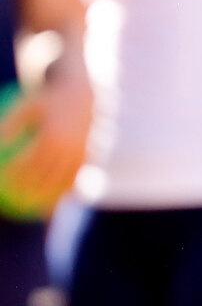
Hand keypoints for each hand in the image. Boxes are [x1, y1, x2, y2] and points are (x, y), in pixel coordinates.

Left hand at [0, 68, 91, 215]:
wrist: (82, 96)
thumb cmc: (46, 100)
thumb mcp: (24, 107)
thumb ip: (8, 125)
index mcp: (54, 135)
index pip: (30, 161)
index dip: (14, 173)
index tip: (2, 180)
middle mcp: (70, 147)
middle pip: (47, 175)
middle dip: (28, 189)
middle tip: (12, 198)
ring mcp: (82, 154)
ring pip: (63, 182)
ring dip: (47, 197)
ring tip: (30, 209)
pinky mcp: (88, 159)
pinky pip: (74, 180)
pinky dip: (62, 194)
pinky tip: (48, 205)